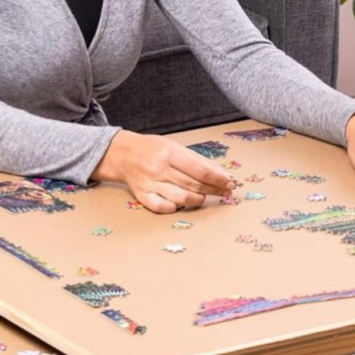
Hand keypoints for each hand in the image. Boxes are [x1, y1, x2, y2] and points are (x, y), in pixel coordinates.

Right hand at [92, 130, 234, 212]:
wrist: (124, 154)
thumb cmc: (153, 149)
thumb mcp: (175, 147)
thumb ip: (196, 160)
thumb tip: (221, 174)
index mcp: (170, 153)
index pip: (201, 170)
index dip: (218, 179)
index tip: (230, 182)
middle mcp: (160, 169)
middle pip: (194, 185)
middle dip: (214, 189)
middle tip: (226, 191)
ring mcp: (151, 184)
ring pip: (182, 198)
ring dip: (198, 199)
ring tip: (204, 196)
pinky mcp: (143, 196)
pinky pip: (162, 207)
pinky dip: (175, 207)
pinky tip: (182, 204)